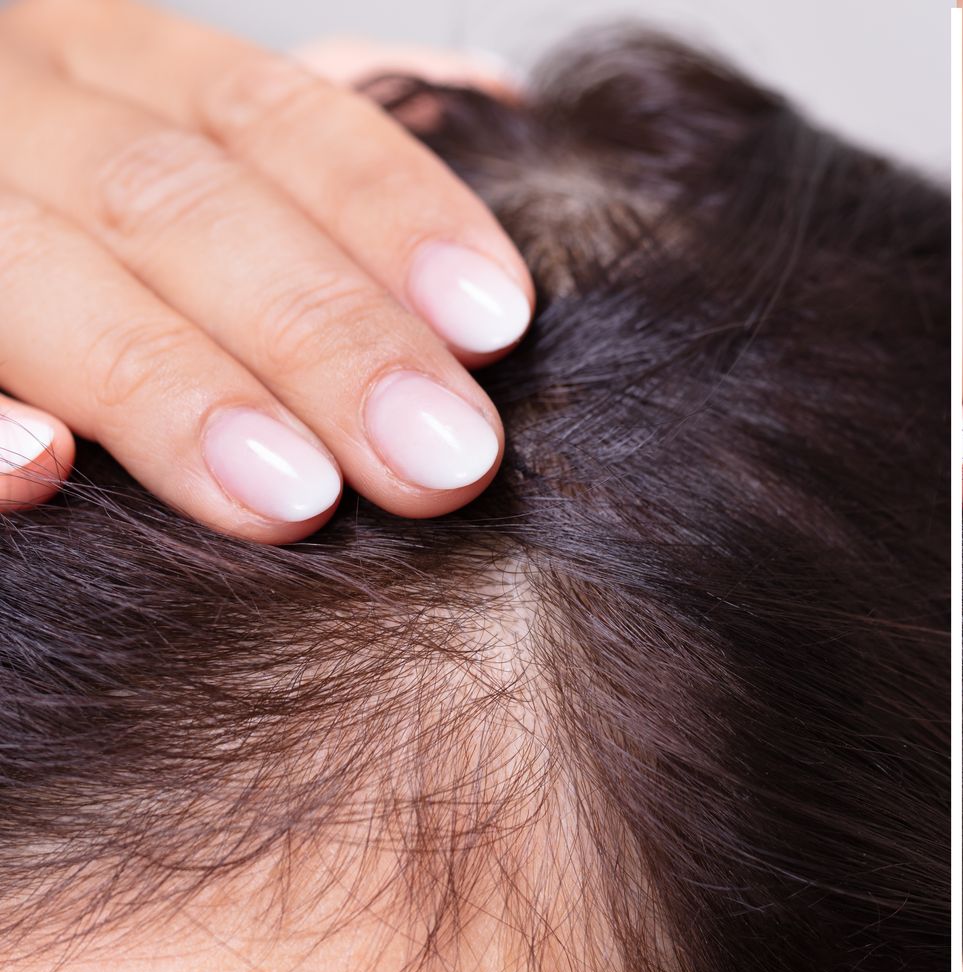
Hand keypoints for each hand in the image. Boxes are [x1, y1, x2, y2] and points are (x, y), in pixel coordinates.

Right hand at [0, 0, 532, 540]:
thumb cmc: (101, 240)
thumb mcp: (195, 169)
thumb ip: (306, 168)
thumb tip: (491, 99)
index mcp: (109, 66)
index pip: (267, 116)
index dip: (389, 212)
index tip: (498, 323)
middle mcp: (11, 109)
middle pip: (171, 200)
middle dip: (318, 334)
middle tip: (443, 462)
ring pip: (30, 270)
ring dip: (166, 386)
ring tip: (293, 498)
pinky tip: (43, 471)